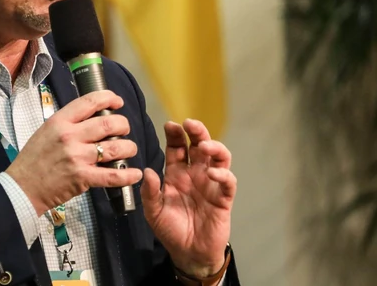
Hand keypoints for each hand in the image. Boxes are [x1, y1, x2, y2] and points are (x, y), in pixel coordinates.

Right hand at [5, 90, 142, 214]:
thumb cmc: (33, 159)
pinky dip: (127, 175)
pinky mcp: (82, 178)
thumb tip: (91, 117)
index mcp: (59, 121)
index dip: (109, 98)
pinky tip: (135, 174)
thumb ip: (67, 123)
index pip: (89, 102)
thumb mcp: (46, 131)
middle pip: (108, 123)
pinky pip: (112, 176)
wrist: (22, 186)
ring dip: (129, 147)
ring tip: (130, 149)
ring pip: (115, 147)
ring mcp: (77, 157)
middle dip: (123, 124)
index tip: (118, 102)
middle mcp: (70, 136)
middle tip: (125, 129)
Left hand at [140, 119, 235, 277]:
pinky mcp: (223, 198)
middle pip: (199, 146)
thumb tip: (148, 171)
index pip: (177, 148)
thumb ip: (150, 192)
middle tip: (190, 124)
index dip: (175, 135)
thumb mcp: (153, 211)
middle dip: (196, 132)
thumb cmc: (170, 229)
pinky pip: (228, 182)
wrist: (188, 253)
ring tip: (204, 145)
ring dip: (214, 147)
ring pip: (219, 157)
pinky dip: (223, 174)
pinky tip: (214, 173)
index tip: (171, 125)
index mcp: (176, 173)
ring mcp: (211, 184)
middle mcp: (195, 174)